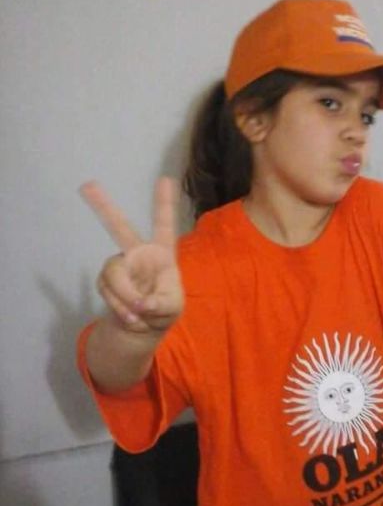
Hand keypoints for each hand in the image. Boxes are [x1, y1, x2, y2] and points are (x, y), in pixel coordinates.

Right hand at [80, 177, 183, 333]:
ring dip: (125, 298)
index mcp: (161, 255)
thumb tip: (142, 303)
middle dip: (104, 207)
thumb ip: (160, 304)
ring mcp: (120, 266)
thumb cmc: (164, 309)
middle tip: (87, 185)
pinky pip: (107, 291)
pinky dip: (120, 309)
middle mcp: (138, 254)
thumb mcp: (172, 308)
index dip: (164, 204)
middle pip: (119, 228)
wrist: (142, 327)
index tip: (165, 178)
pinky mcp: (106, 280)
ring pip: (113, 274)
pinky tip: (131, 318)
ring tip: (139, 314)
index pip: (164, 227)